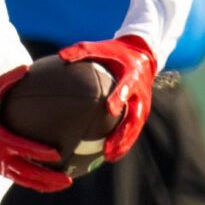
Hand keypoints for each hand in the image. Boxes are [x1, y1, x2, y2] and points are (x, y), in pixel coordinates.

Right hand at [0, 66, 74, 191]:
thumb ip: (7, 80)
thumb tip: (27, 67)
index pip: (23, 149)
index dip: (40, 153)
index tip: (58, 154)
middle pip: (28, 173)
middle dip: (49, 178)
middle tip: (68, 180)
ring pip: (25, 180)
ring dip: (44, 184)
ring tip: (63, 184)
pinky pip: (18, 178)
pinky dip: (34, 181)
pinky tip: (47, 181)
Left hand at [57, 35, 156, 159]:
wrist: (143, 56)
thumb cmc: (116, 53)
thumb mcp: (101, 48)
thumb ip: (82, 51)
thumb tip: (61, 56)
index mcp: (132, 76)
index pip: (127, 87)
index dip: (120, 98)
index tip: (110, 108)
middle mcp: (140, 93)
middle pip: (135, 116)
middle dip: (124, 132)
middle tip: (109, 145)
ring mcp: (143, 105)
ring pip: (135, 127)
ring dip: (124, 143)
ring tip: (109, 156)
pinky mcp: (141, 112)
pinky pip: (132, 129)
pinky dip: (123, 142)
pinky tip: (110, 154)